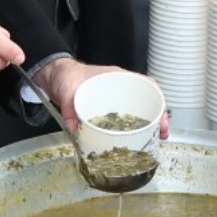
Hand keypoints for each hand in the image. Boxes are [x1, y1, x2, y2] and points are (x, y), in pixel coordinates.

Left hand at [31, 59, 171, 138]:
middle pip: (147, 99)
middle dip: (158, 116)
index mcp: (116, 78)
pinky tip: (131, 140)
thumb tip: (74, 126)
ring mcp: (114, 99)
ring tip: (153, 139)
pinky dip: (130, 129)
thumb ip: (70, 106)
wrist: (55, 77)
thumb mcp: (68, 89)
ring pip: (138, 110)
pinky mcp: (106, 110)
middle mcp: (119, 88)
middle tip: (161, 133)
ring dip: (147, 124)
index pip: (146, 84)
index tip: (162, 114)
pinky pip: (124, 119)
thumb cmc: (66, 75)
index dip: (158, 98)